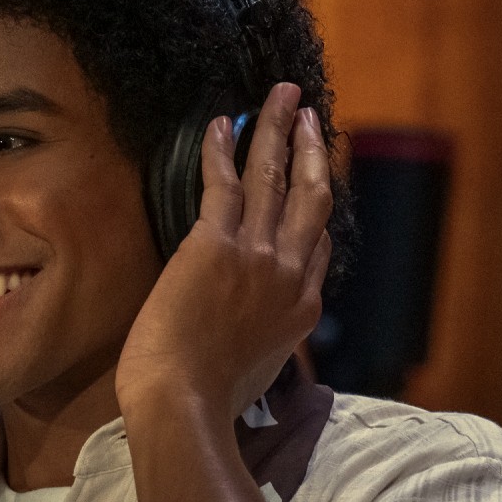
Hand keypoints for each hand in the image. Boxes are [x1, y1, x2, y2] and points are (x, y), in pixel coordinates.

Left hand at [115, 82, 332, 423]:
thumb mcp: (258, 375)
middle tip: (311, 115)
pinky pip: (224, 182)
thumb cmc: (206, 401)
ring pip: (275, 176)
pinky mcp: (215, 244)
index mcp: (301, 310)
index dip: (313, 209)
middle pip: (312, 196)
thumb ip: (264, 345)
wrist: (184, 405)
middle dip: (312, 150)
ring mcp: (257, 255)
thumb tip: (253, 343)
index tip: (310, 181)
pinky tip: (221, 122)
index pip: (318, 246)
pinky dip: (222, 148)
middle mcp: (290, 275)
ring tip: (281, 96)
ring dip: (278, 129)